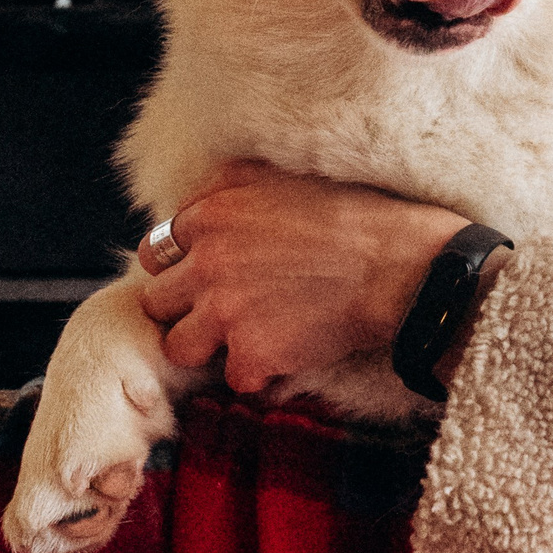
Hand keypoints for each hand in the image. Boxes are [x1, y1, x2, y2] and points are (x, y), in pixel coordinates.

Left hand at [137, 161, 469, 392]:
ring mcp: (224, 311)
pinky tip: (286, 356)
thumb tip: (200, 202)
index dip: (182, 265)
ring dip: (207, 347)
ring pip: (178, 347)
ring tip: (242, 339)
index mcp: (210, 214)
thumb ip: (227, 187)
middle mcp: (206, 262)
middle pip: (156, 301)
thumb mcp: (280, 173)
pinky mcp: (250, 354)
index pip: (157, 250)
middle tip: (222, 309)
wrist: (396, 264)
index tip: (204, 275)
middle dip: (185, 308)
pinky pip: (234, 378)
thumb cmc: (353, 213)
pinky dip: (259, 374)